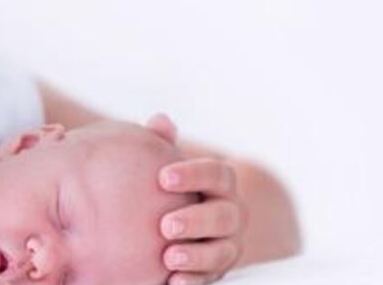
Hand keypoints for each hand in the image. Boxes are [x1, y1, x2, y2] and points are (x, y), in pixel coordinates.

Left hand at [152, 116, 246, 284]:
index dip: (194, 174)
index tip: (163, 177)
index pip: (217, 173)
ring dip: (197, 254)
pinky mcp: (214, 269)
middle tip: (166, 224)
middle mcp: (229, 213)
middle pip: (225, 215)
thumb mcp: (162, 166)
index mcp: (218, 184)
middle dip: (197, 220)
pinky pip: (209, 277)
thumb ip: (161, 144)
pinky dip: (193, 280)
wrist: (171, 222)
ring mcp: (226, 244)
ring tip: (169, 255)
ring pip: (222, 251)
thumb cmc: (164, 188)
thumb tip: (160, 120)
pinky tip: (172, 282)